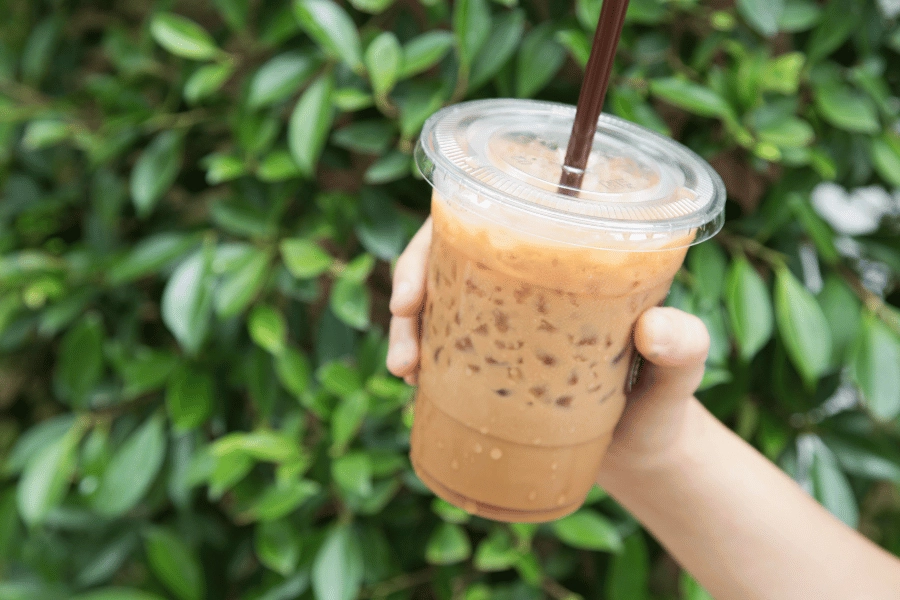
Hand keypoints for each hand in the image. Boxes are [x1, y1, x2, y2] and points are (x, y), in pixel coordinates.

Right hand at [386, 219, 709, 475]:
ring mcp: (505, 318)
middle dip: (410, 285)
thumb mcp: (681, 375)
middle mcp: (530, 279)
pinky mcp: (492, 357)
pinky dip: (420, 355)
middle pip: (450, 251)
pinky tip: (412, 381)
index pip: (495, 215)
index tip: (414, 286)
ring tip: (404, 372)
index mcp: (568, 258)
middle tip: (402, 329)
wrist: (644, 455)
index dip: (441, 232)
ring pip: (437, 298)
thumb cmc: (666, 406)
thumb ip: (686, 350)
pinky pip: (443, 342)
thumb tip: (656, 329)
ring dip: (406, 327)